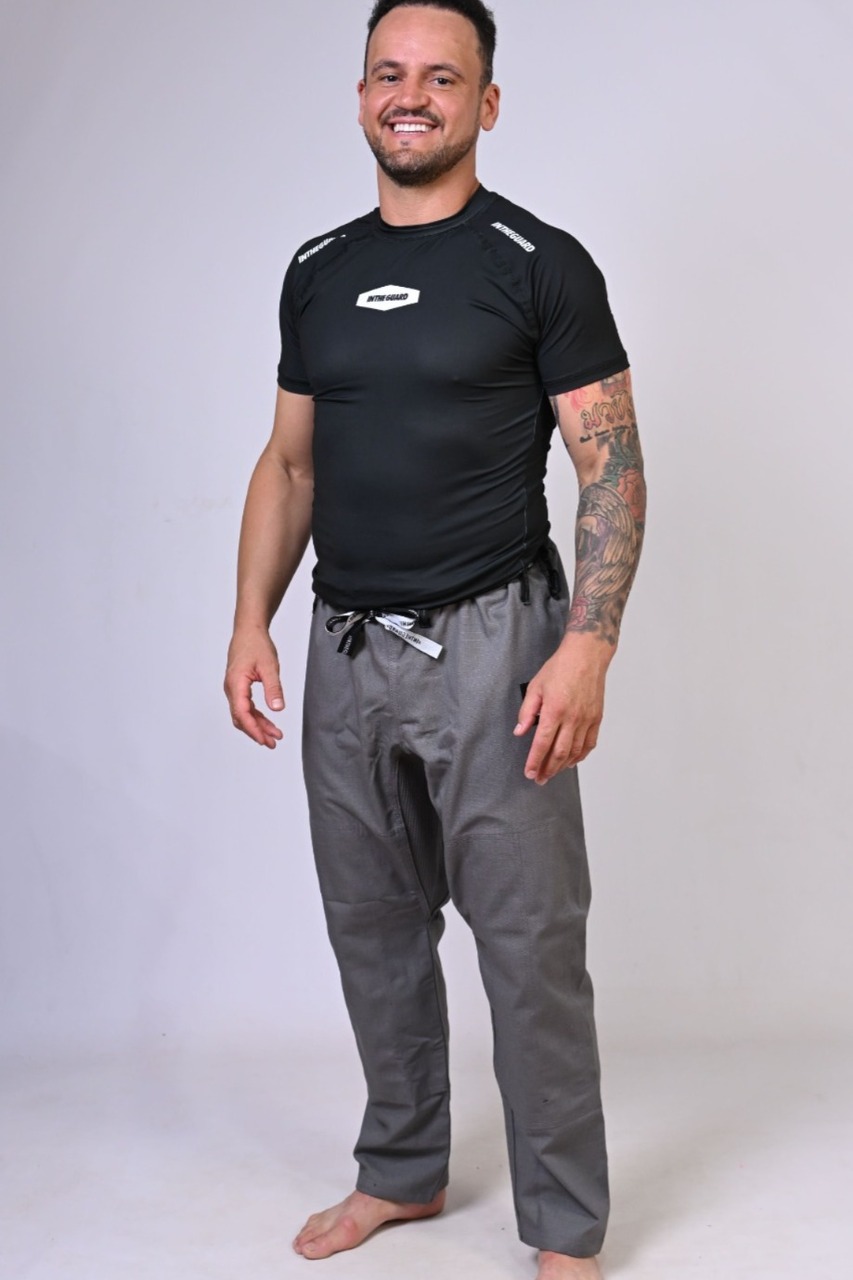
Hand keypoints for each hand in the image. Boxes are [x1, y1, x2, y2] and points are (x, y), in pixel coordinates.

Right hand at [224, 625, 284, 748]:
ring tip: (274, 735)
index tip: (265, 740)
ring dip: (257, 726)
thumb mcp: (270, 666)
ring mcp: (234, 689)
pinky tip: (267, 722)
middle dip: (256, 732)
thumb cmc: (256, 644)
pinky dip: (256, 716)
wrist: (249, 631)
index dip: (253, 729)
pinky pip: (245, 707)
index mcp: (236, 684)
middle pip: (241, 718)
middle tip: (272, 743)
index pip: (242, 713)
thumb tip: (278, 709)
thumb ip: (274, 688)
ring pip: (243, 714)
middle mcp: (231, 689)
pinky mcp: (238, 687)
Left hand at [514, 638, 612, 783]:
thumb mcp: (536, 686)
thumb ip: (527, 711)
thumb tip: (520, 731)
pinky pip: (589, 743)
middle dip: (548, 769)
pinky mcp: (596, 718)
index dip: (535, 761)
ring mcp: (586, 719)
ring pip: (575, 751)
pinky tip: (572, 761)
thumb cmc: (560, 668)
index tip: (530, 772)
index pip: (542, 743)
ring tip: (553, 773)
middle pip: (559, 753)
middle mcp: (572, 718)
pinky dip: (581, 756)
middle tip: (539, 779)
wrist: (586, 656)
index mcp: (554, 710)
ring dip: (563, 766)